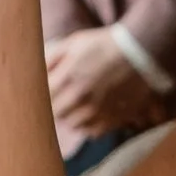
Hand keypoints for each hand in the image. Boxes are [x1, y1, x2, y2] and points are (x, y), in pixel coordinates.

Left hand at [45, 28, 166, 140]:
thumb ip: (51, 58)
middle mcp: (80, 99)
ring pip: (73, 125)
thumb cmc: (104, 44)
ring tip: (79, 104)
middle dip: (56, 106)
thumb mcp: (73, 43)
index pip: (42, 99)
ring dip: (72, 116)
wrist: (141, 51)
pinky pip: (93, 132)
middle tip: (63, 96)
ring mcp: (98, 112)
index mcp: (67, 79)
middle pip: (56, 114)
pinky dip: (89, 125)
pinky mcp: (113, 119)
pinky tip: (93, 112)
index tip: (48, 91)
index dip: (42, 95)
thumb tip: (35, 72)